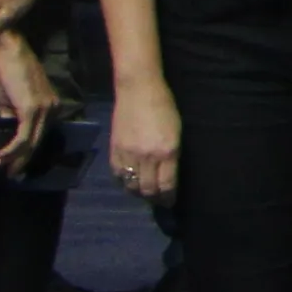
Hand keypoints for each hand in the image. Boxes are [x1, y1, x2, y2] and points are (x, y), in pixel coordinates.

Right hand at [0, 30, 57, 176]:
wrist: (8, 52)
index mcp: (51, 107)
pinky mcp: (32, 110)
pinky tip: (1, 156)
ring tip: (1, 168)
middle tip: (10, 175)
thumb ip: (11, 118)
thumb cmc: (7, 73)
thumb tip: (5, 136)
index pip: (40, 134)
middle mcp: (53, 109)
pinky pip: (23, 137)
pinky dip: (12, 150)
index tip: (15, 165)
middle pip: (38, 141)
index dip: (28, 152)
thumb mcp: (10, 101)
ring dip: (15, 158)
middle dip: (23, 160)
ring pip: (31, 143)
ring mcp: (45, 110)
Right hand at [108, 83, 180, 202]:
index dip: (168, 197)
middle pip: (148, 189)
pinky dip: (124, 181)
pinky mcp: (114, 149)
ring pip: (131, 185)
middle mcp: (147, 156)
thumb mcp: (177, 132)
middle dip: (154, 198)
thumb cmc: (164, 107)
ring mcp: (128, 154)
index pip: (166, 185)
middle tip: (158, 200)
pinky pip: (117, 174)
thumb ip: (172, 156)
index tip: (170, 201)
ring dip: (138, 192)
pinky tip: (129, 180)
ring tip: (144, 192)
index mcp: (167, 152)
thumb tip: (169, 176)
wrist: (138, 90)